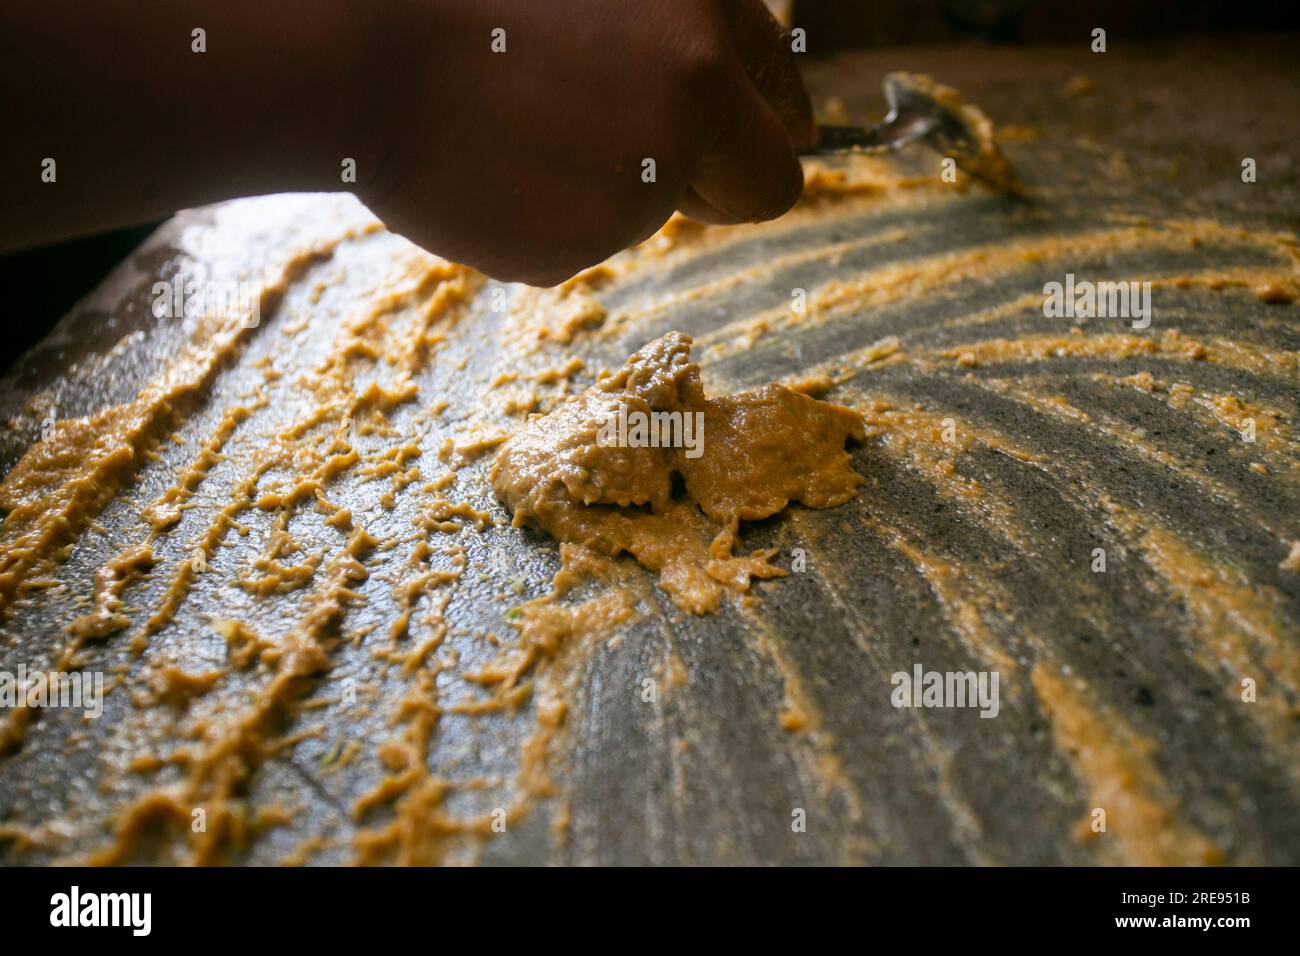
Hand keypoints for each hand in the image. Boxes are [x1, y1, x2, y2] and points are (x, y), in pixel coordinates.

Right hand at [362, 0, 813, 284]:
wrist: (353, 49)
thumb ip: (675, 35)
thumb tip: (741, 96)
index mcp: (700, 26)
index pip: (784, 100)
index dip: (766, 125)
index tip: (755, 140)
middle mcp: (689, 104)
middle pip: (767, 185)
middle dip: (723, 184)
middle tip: (653, 163)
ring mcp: (636, 185)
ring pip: (656, 215)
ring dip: (610, 187)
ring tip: (520, 128)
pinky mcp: (574, 247)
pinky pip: (581, 244)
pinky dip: (546, 218)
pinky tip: (491, 167)